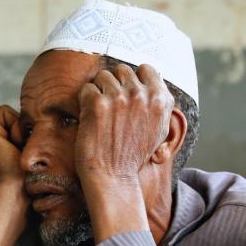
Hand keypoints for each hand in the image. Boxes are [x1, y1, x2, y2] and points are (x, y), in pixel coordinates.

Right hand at [0, 105, 24, 186]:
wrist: (22, 186)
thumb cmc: (29, 172)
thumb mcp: (28, 149)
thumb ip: (25, 134)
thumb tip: (35, 122)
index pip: (10, 118)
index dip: (21, 129)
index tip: (24, 148)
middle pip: (8, 114)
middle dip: (20, 128)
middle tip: (21, 148)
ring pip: (6, 112)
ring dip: (18, 128)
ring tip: (18, 148)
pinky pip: (3, 112)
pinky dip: (15, 126)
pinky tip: (14, 144)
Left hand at [75, 63, 173, 186]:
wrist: (113, 176)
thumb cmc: (132, 156)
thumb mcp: (158, 130)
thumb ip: (158, 105)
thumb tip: (154, 85)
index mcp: (160, 99)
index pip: (146, 69)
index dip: (133, 79)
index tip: (125, 92)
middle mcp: (142, 94)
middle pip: (122, 70)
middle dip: (114, 83)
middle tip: (109, 104)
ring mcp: (119, 97)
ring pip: (103, 76)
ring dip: (98, 90)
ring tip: (99, 111)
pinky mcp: (97, 103)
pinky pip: (87, 88)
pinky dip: (84, 100)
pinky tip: (89, 116)